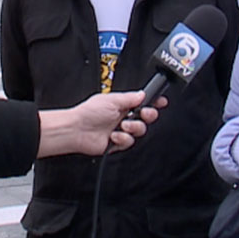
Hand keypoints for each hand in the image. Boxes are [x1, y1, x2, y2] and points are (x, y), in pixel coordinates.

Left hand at [36, 91, 163, 156]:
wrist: (77, 130)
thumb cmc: (88, 112)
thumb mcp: (112, 100)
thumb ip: (130, 98)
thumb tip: (143, 94)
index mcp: (122, 104)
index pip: (143, 102)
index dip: (153, 102)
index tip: (161, 101)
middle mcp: (123, 117)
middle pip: (146, 117)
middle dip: (148, 115)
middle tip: (144, 114)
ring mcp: (121, 130)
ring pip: (140, 131)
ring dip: (133, 128)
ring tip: (122, 126)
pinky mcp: (118, 143)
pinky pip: (129, 142)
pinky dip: (123, 139)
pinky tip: (114, 136)